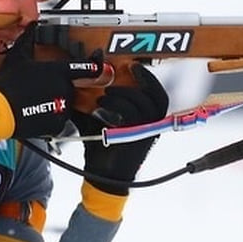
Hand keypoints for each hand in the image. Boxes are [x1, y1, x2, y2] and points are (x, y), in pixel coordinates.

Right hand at [0, 46, 102, 142]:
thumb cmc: (6, 84)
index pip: (85, 67)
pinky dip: (51, 116)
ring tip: (34, 100)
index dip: (95, 64)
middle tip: (39, 87)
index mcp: (57, 71)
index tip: (100, 62)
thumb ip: (28, 39)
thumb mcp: (17, 57)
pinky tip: (36, 111)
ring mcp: (62, 107)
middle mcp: (63, 88)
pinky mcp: (57, 124)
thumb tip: (32, 26)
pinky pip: (60, 119)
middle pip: (70, 85)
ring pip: (65, 103)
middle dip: (58, 85)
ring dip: (55, 101)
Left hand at [74, 63, 168, 194]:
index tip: (134, 66)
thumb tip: (85, 73)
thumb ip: (92, 97)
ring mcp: (145, 133)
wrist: (101, 176)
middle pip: (157, 97)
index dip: (149, 78)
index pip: (157, 94)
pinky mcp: (136, 140)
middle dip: (143, 81)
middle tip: (126, 72)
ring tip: (105, 96)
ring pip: (144, 105)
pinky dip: (118, 107)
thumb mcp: (96, 117)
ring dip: (124, 95)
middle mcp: (151, 126)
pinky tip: (102, 107)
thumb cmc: (100, 146)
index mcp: (146, 119)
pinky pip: (133, 117)